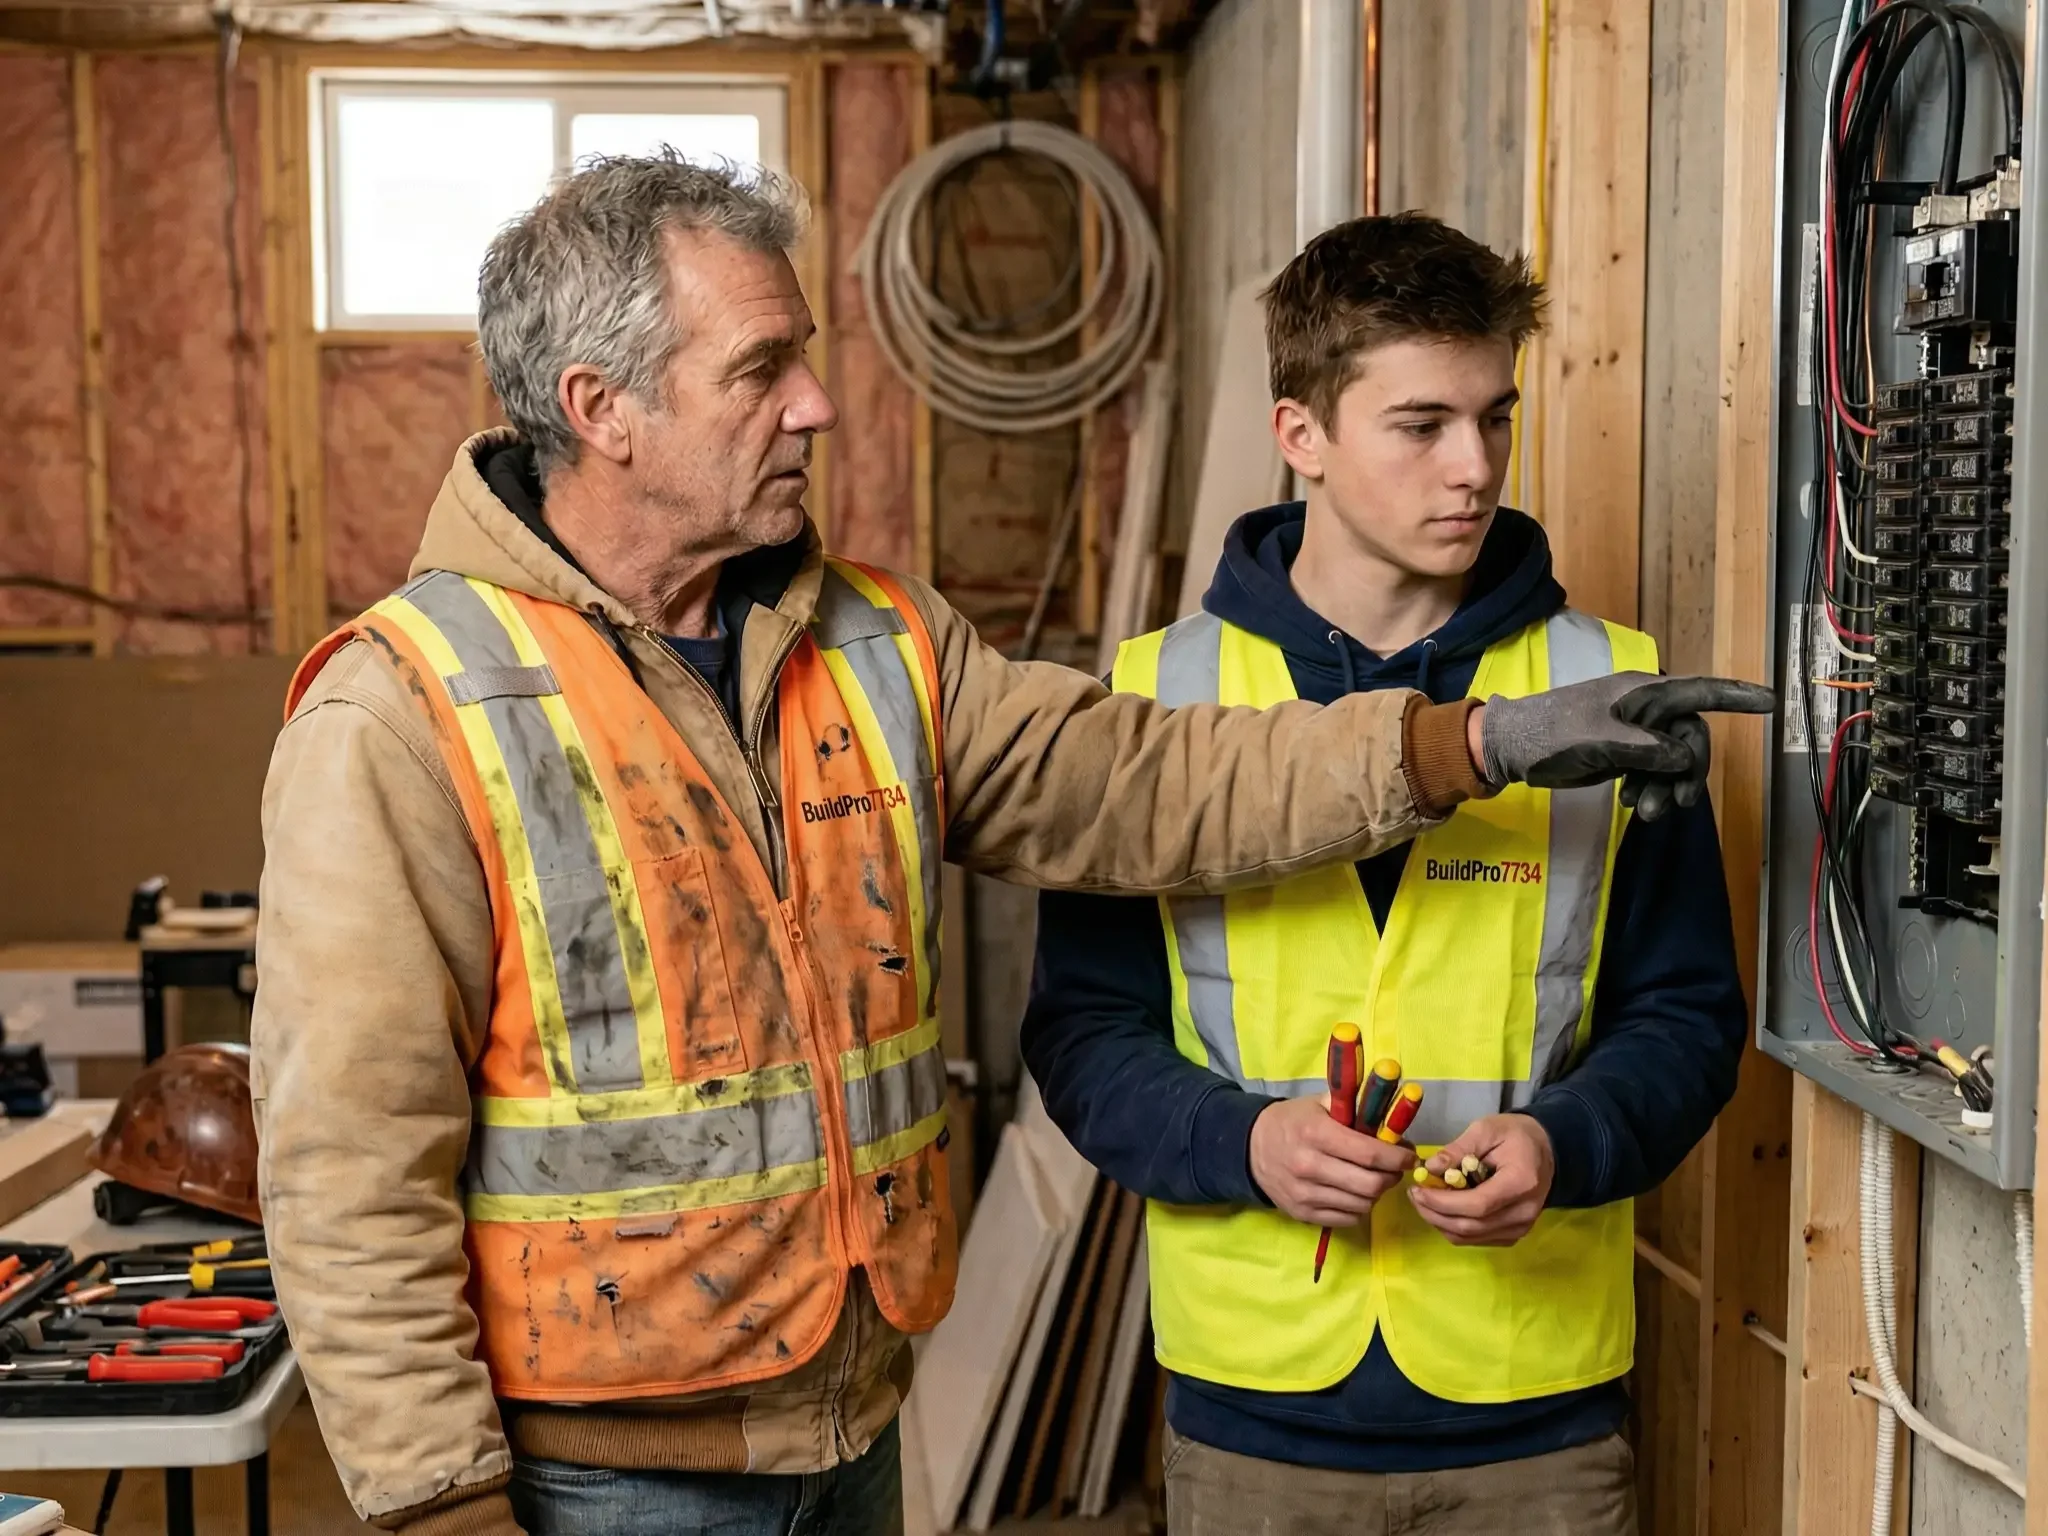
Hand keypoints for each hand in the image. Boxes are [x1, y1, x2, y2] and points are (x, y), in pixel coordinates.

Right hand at [1249, 1096, 1415, 1226]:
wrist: (1250, 1148)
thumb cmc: (1293, 1122)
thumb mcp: (1320, 1104)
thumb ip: (1356, 1109)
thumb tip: (1396, 1123)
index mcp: (1316, 1133)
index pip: (1370, 1153)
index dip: (1397, 1158)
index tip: (1408, 1156)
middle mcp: (1309, 1166)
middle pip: (1370, 1184)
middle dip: (1391, 1177)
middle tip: (1393, 1169)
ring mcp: (1305, 1194)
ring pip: (1362, 1204)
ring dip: (1376, 1193)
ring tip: (1373, 1179)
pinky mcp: (1303, 1213)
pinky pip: (1347, 1218)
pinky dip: (1359, 1207)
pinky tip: (1354, 1192)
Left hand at [1407, 1114, 1554, 1245]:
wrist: (1544, 1150)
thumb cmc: (1515, 1136)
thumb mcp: (1486, 1129)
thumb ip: (1458, 1148)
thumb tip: (1430, 1168)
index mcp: (1521, 1183)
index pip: (1478, 1205)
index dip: (1443, 1202)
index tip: (1418, 1190)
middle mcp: (1524, 1212)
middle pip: (1471, 1226)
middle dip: (1435, 1213)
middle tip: (1414, 1195)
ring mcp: (1520, 1228)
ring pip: (1470, 1237)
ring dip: (1440, 1222)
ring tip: (1423, 1201)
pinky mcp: (1513, 1235)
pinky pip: (1476, 1239)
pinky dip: (1453, 1227)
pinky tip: (1442, 1209)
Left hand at [1478, 672, 1775, 819]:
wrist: (1511, 748)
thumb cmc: (1552, 734)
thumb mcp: (1601, 741)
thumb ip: (1648, 749)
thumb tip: (1685, 759)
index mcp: (1643, 691)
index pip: (1701, 690)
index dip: (1738, 696)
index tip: (1772, 703)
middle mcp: (1645, 707)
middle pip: (1690, 738)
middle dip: (1687, 772)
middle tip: (1674, 804)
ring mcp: (1634, 731)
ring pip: (1672, 760)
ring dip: (1666, 787)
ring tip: (1645, 812)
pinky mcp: (1622, 752)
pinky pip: (1653, 770)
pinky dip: (1649, 787)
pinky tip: (1632, 803)